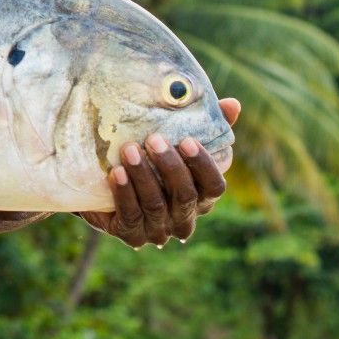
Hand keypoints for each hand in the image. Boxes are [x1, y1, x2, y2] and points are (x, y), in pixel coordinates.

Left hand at [80, 98, 238, 247]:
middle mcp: (185, 217)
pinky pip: (131, 215)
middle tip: (153, 139)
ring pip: (156, 204)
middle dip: (170, 166)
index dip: (203, 165)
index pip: (215, 187)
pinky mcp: (132, 235)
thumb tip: (232, 104)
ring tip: (129, 149)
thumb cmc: (151, 160)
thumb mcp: (176, 142)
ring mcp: (159, 229)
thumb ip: (206, 125)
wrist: (105, 186)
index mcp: (202, 197)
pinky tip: (116, 173)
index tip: (187, 140)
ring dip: (143, 175)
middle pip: (185, 195)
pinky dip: (124, 192)